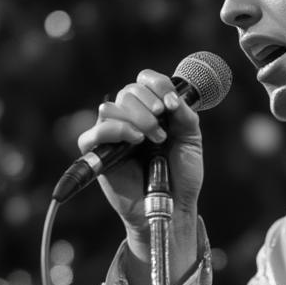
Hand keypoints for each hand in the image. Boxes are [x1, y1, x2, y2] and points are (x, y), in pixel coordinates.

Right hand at [77, 69, 203, 257]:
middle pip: (128, 91)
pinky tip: (136, 140)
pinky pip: (94, 133)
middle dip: (149, 105)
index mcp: (151, 110)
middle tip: (163, 129)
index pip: (144, 80)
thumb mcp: (191, 138)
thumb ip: (183, 113)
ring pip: (111, 106)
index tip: (171, 103)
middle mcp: (130, 118)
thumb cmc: (182, 173)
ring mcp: (113, 135)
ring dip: (137, 117)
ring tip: (154, 139)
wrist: (176, 204)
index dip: (156, 84)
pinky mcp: (98, 155)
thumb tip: (170, 97)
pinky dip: (117, 129)